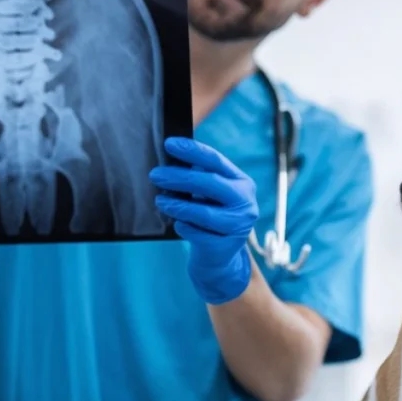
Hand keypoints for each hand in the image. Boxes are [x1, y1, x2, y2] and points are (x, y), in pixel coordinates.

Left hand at [149, 137, 258, 303]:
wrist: (219, 256)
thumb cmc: (211, 216)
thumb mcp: (210, 194)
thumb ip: (198, 176)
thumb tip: (170, 156)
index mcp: (242, 182)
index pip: (216, 161)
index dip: (192, 151)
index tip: (169, 144)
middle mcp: (245, 202)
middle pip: (210, 184)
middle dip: (179, 178)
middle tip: (155, 175)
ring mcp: (239, 226)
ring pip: (204, 213)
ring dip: (178, 205)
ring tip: (160, 201)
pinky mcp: (226, 246)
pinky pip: (198, 233)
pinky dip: (184, 227)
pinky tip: (178, 224)